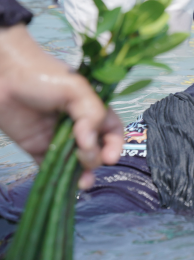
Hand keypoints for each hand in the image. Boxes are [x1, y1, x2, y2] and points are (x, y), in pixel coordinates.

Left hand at [0, 25, 123, 188]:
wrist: (5, 75)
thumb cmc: (44, 74)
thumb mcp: (76, 88)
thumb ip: (91, 113)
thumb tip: (90, 143)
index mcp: (92, 109)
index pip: (112, 131)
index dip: (115, 145)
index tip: (111, 157)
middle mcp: (78, 126)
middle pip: (96, 149)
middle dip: (95, 157)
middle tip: (84, 155)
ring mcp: (58, 139)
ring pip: (75, 163)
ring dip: (81, 175)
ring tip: (82, 183)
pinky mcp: (37, 148)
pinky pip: (51, 169)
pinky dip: (58, 180)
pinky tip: (63, 186)